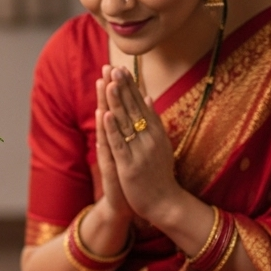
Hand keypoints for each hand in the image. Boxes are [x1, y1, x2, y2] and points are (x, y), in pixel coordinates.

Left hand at [101, 65, 182, 223]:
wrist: (165, 204)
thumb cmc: (159, 174)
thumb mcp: (160, 143)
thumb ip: (153, 120)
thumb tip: (148, 95)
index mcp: (157, 133)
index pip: (142, 104)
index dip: (131, 86)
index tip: (122, 68)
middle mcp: (150, 139)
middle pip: (134, 109)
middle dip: (123, 88)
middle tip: (113, 67)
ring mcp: (140, 152)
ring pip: (126, 123)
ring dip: (117, 102)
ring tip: (109, 83)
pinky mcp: (129, 166)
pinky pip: (119, 144)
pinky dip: (112, 129)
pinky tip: (105, 115)